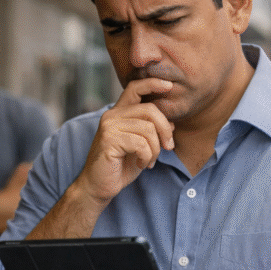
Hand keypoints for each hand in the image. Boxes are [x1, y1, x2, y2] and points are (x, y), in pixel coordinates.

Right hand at [73, 77, 174, 204]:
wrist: (98, 186)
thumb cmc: (119, 166)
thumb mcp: (140, 146)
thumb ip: (151, 131)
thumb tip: (171, 122)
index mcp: (118, 113)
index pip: (134, 87)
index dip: (153, 83)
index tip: (169, 86)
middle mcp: (111, 116)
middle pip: (150, 110)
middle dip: (165, 130)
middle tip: (168, 147)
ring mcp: (109, 127)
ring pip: (148, 129)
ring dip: (155, 149)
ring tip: (149, 160)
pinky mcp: (109, 140)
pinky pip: (141, 143)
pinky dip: (147, 157)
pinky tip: (140, 165)